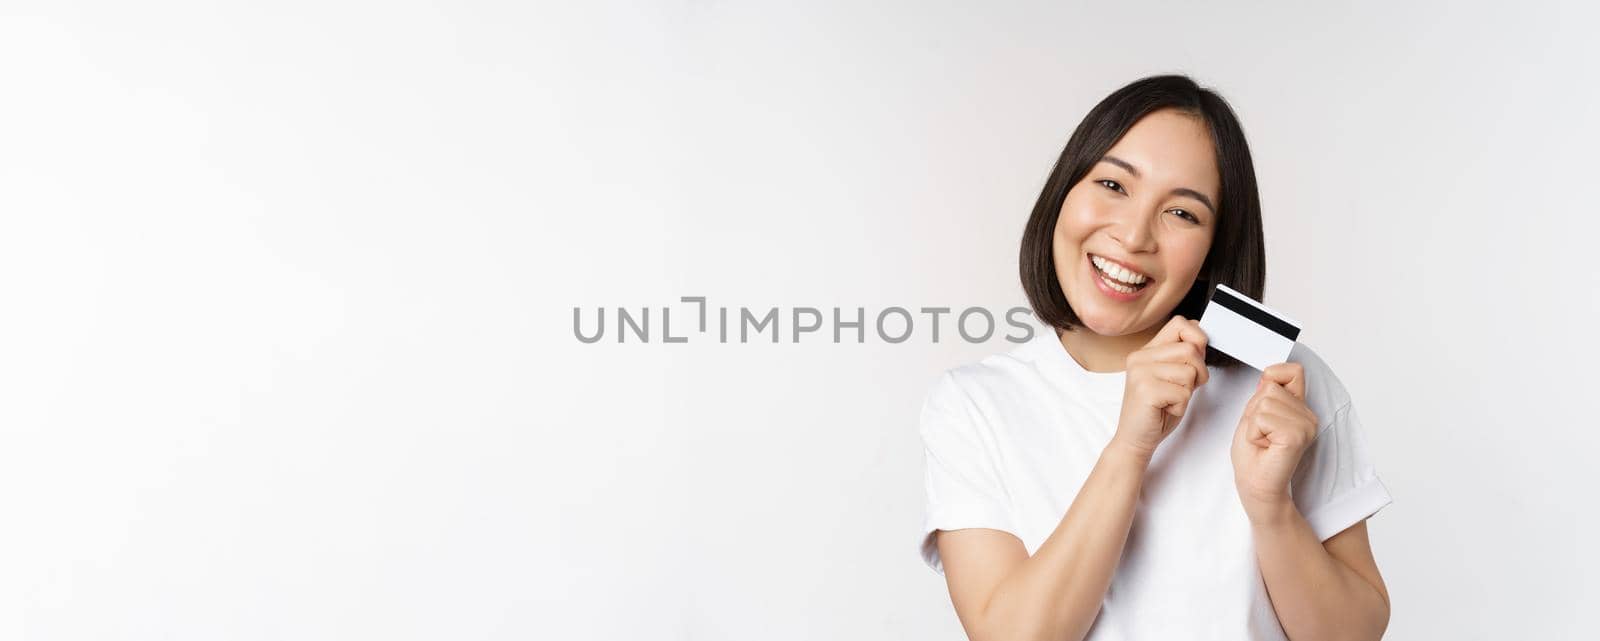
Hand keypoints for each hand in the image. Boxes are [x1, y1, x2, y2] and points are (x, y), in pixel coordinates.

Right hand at [1109, 315, 1208, 459]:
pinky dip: (1180, 406)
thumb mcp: (1173, 377)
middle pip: (1190, 349)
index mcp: (1146, 351)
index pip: (1180, 323)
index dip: (1197, 339)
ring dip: (1188, 391)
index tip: (1194, 360)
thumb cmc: (1156, 410)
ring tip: (1170, 399)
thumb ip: (1183, 355)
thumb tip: (1198, 330)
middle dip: (1198, 372)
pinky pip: (1183, 393)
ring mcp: (1140, 372)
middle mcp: (1139, 357)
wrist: (1135, 439)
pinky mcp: (1146, 390)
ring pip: (1189, 371)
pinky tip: (1164, 409)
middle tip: (1182, 388)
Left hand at [1230, 362, 1319, 520]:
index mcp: (1300, 408)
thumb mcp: (1253, 416)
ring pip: (1264, 401)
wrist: (1256, 487)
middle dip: (1254, 411)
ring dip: (1253, 423)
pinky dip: (1254, 432)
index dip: (1272, 378)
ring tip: (1262, 441)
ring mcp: (1305, 425)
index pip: (1292, 371)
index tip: (1263, 408)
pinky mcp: (1296, 435)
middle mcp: (1308, 415)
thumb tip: (1269, 374)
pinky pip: (1262, 417)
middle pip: (1270, 387)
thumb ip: (1264, 394)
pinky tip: (1264, 446)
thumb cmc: (1254, 457)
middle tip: (1260, 434)